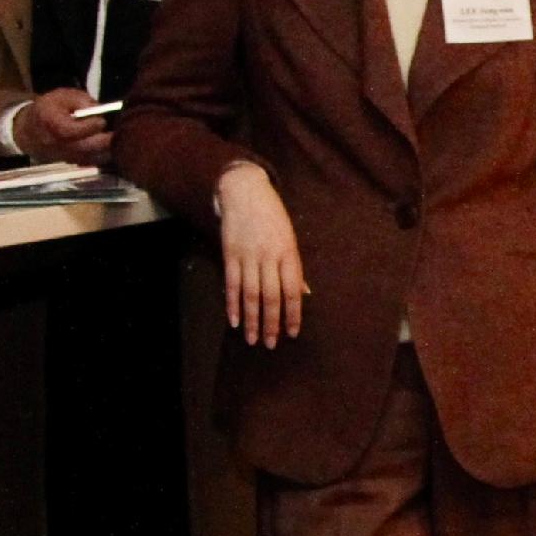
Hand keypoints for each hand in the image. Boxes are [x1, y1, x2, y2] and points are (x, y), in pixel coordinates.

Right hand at [15, 87, 112, 166]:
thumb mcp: (62, 96)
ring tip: (116, 137)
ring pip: (93, 157)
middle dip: (105, 138)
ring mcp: (66, 157)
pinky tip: (110, 145)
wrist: (30, 131)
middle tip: (117, 129)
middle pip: (87, 147)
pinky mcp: (73, 163)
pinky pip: (93, 162)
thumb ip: (81, 100)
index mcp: (53, 124)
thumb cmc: (48, 109)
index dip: (92, 125)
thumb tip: (99, 109)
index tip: (101, 119)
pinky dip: (104, 155)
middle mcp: (59, 144)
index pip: (74, 130)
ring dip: (107, 148)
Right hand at [218, 162, 309, 346]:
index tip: (293, 333)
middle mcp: (269, 256)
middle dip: (272, 323)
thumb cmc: (272, 217)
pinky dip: (232, 304)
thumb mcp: (289, 238)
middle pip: (271, 296)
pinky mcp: (230, 254)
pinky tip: (234, 321)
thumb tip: (305, 293)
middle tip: (271, 344)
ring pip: (250, 294)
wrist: (245, 192)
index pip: (293, 290)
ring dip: (252, 320)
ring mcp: (248, 255)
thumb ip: (295, 268)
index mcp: (289, 253)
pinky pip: (231, 284)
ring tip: (253, 339)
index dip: (293, 314)